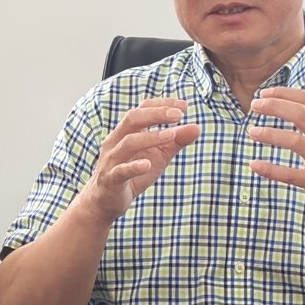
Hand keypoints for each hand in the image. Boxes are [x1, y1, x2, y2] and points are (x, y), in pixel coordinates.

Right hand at [82, 98, 200, 221]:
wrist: (107, 200)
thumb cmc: (134, 173)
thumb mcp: (159, 155)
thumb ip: (176, 141)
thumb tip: (197, 127)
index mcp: (127, 131)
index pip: (143, 109)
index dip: (162, 104)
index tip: (184, 106)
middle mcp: (116, 140)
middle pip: (133, 119)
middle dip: (156, 114)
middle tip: (179, 115)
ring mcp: (112, 159)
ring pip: (128, 142)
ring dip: (151, 137)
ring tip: (171, 135)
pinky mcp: (111, 179)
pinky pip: (121, 171)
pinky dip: (134, 167)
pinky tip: (147, 165)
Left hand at [248, 87, 304, 237]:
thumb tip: (302, 112)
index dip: (285, 94)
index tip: (266, 93)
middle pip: (300, 115)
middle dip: (274, 106)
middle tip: (255, 106)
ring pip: (293, 141)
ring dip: (269, 134)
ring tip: (252, 132)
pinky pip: (288, 174)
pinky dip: (269, 169)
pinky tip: (254, 164)